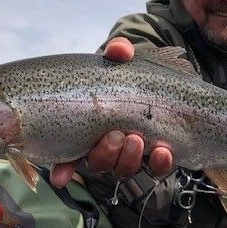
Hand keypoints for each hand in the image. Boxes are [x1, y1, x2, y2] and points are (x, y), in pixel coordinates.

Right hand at [49, 37, 172, 187]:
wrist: (166, 82)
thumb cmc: (133, 75)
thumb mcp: (122, 62)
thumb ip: (118, 53)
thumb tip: (119, 49)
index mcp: (91, 128)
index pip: (70, 155)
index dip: (63, 168)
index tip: (59, 178)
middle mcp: (109, 145)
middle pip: (100, 163)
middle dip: (105, 154)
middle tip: (116, 135)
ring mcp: (134, 153)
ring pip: (125, 169)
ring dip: (128, 159)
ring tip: (137, 139)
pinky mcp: (158, 155)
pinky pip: (156, 168)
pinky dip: (159, 163)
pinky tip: (163, 151)